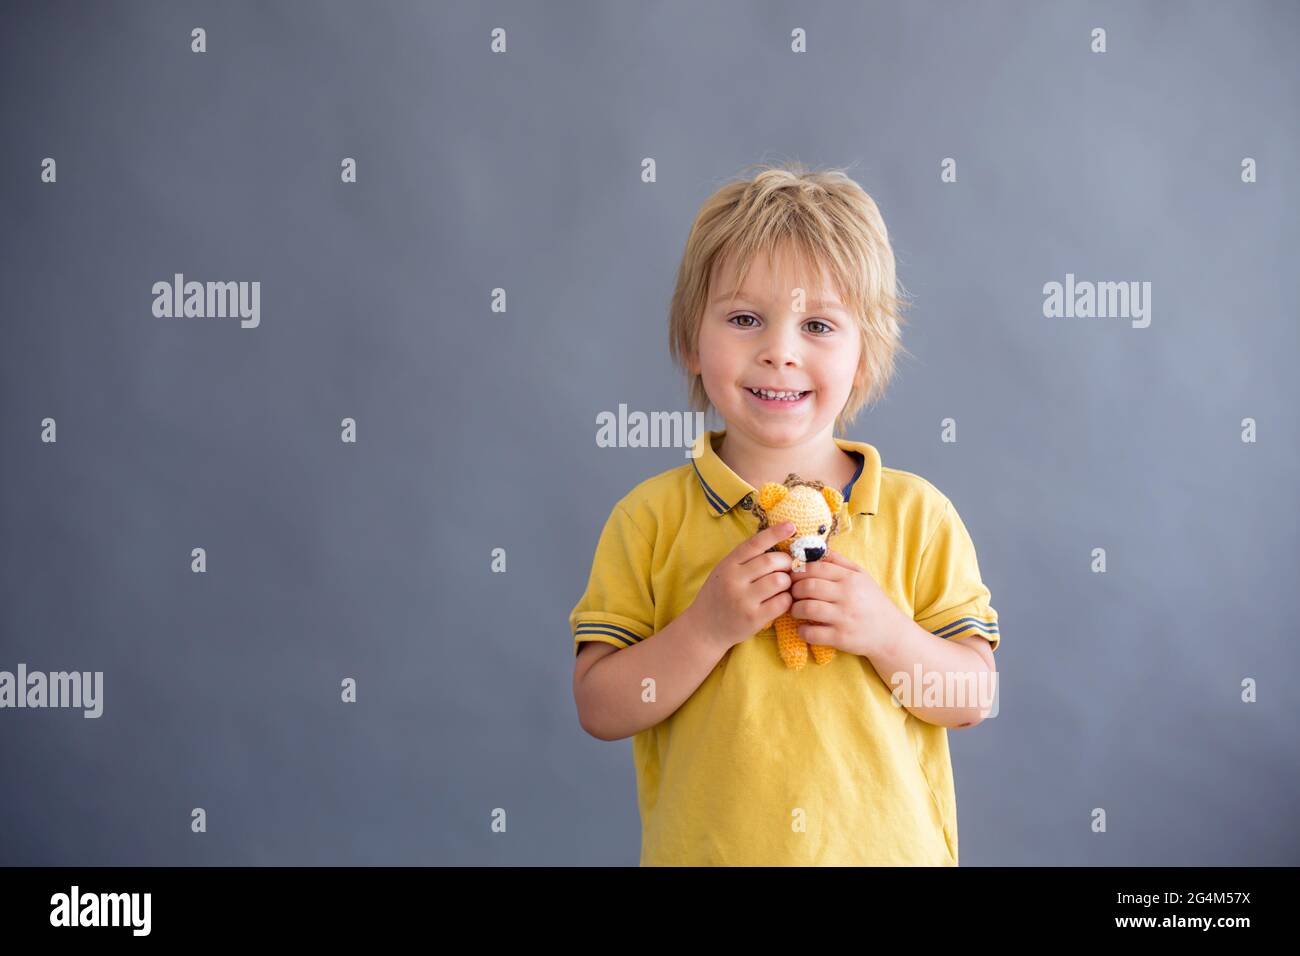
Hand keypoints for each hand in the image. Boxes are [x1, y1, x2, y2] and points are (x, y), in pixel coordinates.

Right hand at [687, 522, 795, 649]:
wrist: (704, 629)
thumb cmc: (718, 597)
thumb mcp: (724, 572)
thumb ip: (745, 560)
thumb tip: (777, 546)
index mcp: (728, 564)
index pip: (755, 543)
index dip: (775, 533)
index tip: (791, 526)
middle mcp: (734, 580)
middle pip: (772, 561)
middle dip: (786, 562)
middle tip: (787, 568)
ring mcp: (743, 600)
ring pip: (779, 581)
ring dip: (787, 582)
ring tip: (783, 586)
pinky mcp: (753, 618)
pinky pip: (782, 602)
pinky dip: (787, 599)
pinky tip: (781, 600)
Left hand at [789, 549, 894, 657]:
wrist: (891, 633)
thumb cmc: (872, 602)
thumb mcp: (861, 576)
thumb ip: (839, 562)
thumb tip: (815, 549)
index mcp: (850, 578)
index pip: (815, 568)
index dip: (798, 571)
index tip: (794, 577)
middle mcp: (847, 596)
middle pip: (808, 586)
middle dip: (794, 590)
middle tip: (793, 594)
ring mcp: (844, 617)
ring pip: (807, 608)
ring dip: (795, 609)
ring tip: (797, 610)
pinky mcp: (841, 638)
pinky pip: (812, 633)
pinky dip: (802, 631)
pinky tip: (804, 628)